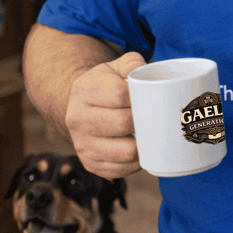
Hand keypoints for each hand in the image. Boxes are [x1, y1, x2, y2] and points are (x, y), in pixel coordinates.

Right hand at [65, 51, 146, 178]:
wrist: (84, 107)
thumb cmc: (107, 84)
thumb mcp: (116, 67)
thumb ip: (132, 62)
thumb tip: (144, 71)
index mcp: (84, 90)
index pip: (119, 94)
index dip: (141, 96)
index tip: (150, 96)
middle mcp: (76, 118)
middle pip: (123, 123)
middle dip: (145, 120)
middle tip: (155, 116)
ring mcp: (81, 144)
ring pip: (124, 151)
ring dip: (144, 145)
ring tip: (151, 134)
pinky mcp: (89, 164)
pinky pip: (120, 170)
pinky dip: (136, 163)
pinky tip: (142, 150)